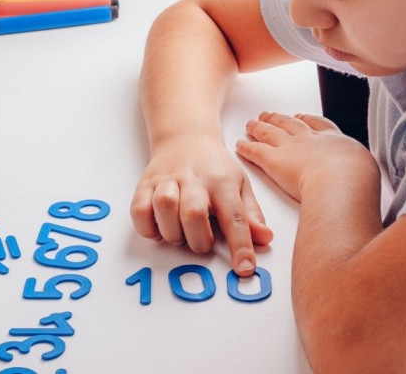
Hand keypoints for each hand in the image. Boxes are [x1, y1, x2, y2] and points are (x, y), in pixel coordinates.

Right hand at [131, 137, 272, 276]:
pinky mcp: (145, 184)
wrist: (186, 137)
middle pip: (193, 214)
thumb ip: (251, 215)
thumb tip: (265, 239)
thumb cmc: (215, 168)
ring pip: (164, 208)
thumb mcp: (240, 186)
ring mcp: (167, 180)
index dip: (240, 245)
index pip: (235, 216)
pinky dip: (149, 228)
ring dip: (173, 232)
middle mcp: (194, 179)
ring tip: (182, 233)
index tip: (244, 268)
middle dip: (199, 240)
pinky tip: (161, 228)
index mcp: (222, 182)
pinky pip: (139, 210)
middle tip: (203, 241)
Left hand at [236, 112, 377, 202]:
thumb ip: (358, 171)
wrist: (342, 181)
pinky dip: (246, 147)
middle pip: (290, 124)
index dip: (308, 120)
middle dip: (279, 119)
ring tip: (251, 124)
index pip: (319, 125)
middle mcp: (311, 140)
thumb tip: (359, 180)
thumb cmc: (357, 180)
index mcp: (335, 141)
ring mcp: (291, 148)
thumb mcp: (365, 170)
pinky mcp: (274, 161)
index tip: (300, 117)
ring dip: (259, 127)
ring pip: (270, 133)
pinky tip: (240, 145)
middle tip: (269, 115)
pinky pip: (256, 151)